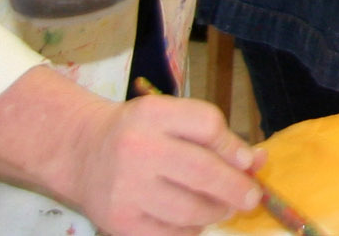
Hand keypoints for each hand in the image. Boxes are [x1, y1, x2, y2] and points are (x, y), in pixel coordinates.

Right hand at [62, 92, 264, 235]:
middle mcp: (137, 149)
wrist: (80, 151)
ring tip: (224, 209)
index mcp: (153, 114)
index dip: (234, 147)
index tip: (248, 161)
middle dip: (235, 187)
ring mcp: (126, 188)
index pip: (207, 125)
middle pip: (203, 170)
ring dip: (216, 212)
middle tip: (251, 197)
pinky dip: (190, 230)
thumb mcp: (171, 119)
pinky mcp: (119, 221)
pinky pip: (168, 233)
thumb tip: (258, 161)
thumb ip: (214, 137)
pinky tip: (194, 221)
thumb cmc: (139, 134)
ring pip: (188, 209)